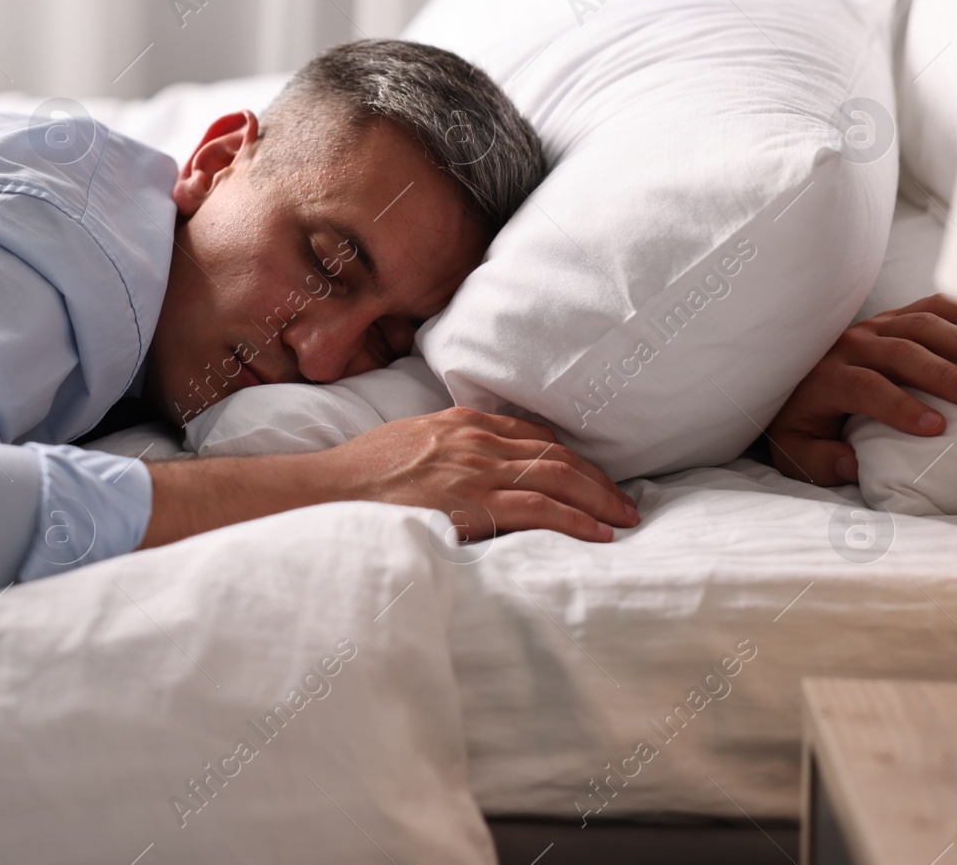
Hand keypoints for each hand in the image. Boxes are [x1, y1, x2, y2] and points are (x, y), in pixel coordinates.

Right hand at [325, 406, 637, 542]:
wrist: (331, 488)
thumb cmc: (361, 473)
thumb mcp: (409, 441)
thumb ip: (445, 448)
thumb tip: (462, 467)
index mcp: (463, 422)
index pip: (534, 435)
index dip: (570, 457)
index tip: (591, 476)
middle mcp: (478, 439)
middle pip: (557, 455)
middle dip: (597, 479)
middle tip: (625, 502)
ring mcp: (478, 469)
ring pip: (558, 479)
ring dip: (599, 500)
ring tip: (625, 519)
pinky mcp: (474, 502)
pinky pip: (540, 509)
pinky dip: (576, 520)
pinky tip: (598, 533)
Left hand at [766, 294, 956, 485]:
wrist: (794, 382)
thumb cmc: (803, 422)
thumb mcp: (796, 450)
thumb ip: (818, 461)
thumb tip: (851, 463)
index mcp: (826, 378)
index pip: (863, 386)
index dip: (898, 405)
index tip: (936, 426)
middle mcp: (850, 346)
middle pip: (899, 352)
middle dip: (941, 373)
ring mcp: (874, 327)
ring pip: (920, 324)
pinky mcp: (893, 318)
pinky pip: (931, 307)